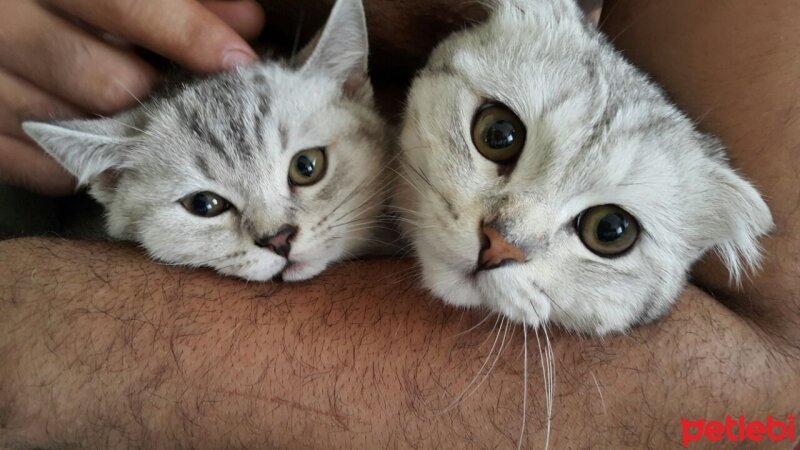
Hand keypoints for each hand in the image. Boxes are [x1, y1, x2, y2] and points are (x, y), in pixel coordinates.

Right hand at [0, 0, 264, 194]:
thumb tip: (247, 20)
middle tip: (189, 102)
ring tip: (148, 124)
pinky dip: (75, 166)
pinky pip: (30, 164)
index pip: (123, 4)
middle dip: (156, 95)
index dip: (187, 34)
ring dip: (121, 134)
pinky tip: (104, 155)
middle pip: (102, 81)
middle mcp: (1, 26)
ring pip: (69, 128)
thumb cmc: (71, 2)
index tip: (237, 61)